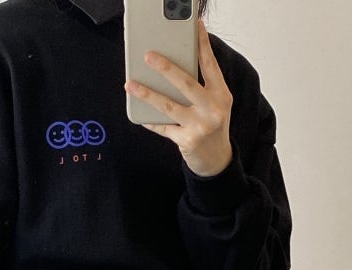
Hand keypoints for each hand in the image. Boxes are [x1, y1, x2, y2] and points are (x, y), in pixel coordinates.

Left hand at [124, 18, 233, 177]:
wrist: (218, 160)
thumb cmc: (212, 125)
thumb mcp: (214, 104)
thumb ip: (201, 86)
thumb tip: (171, 67)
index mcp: (221, 94)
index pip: (210, 65)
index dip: (202, 45)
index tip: (195, 26)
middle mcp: (212, 109)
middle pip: (186, 84)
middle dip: (166, 68)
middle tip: (148, 56)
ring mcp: (200, 126)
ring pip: (169, 105)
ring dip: (147, 94)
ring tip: (130, 84)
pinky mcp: (187, 141)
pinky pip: (164, 127)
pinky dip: (150, 120)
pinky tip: (139, 113)